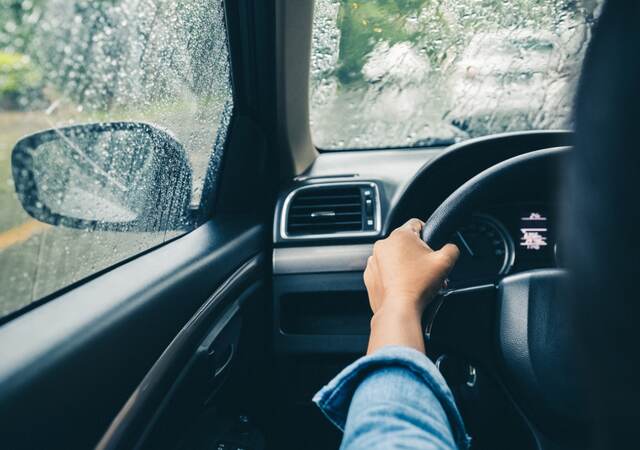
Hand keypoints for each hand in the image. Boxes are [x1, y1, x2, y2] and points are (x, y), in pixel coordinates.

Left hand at [364, 218, 458, 353]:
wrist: (399, 309)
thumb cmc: (419, 285)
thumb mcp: (445, 262)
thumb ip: (452, 248)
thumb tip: (450, 247)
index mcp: (400, 235)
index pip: (417, 223)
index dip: (428, 233)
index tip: (432, 247)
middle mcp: (383, 245)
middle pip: (406, 243)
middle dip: (418, 254)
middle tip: (427, 268)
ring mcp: (373, 260)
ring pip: (394, 257)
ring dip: (405, 265)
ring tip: (416, 279)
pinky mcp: (369, 275)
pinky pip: (384, 270)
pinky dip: (393, 276)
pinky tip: (404, 286)